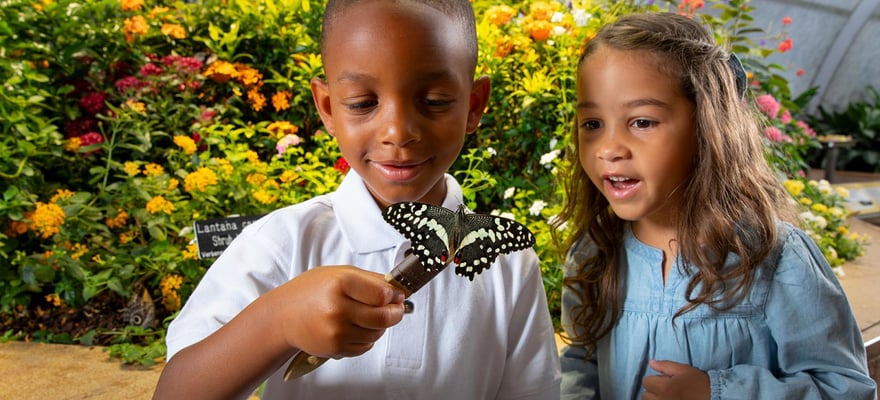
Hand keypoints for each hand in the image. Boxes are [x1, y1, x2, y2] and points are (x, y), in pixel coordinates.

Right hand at [267, 265, 405, 358]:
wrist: (283, 316)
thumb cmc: (310, 292)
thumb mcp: (338, 273)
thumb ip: (369, 279)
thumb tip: (396, 289)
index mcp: (340, 284)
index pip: (382, 294)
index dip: (395, 296)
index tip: (397, 295)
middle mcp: (337, 308)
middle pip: (383, 317)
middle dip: (396, 313)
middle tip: (396, 309)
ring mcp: (336, 331)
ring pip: (376, 333)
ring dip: (380, 326)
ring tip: (370, 317)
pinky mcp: (334, 348)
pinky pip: (365, 346)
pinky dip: (367, 338)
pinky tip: (356, 328)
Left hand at [642, 360, 709, 399]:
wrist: (714, 397)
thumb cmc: (699, 383)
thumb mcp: (684, 370)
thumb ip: (665, 365)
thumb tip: (651, 362)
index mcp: (665, 387)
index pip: (646, 382)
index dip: (654, 379)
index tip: (664, 381)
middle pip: (646, 395)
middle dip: (654, 391)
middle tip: (667, 390)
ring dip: (656, 399)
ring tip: (669, 396)